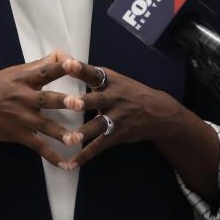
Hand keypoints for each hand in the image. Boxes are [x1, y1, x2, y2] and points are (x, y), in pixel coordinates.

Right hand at [0, 50, 80, 167]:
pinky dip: (52, 157)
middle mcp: (23, 97)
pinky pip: (38, 147)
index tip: (75, 63)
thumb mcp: (12, 72)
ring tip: (77, 139)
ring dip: (61, 133)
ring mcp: (21, 118)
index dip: (59, 67)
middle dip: (63, 101)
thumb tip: (63, 54)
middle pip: (46, 99)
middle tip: (79, 103)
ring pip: (45, 126)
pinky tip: (66, 164)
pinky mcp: (18, 135)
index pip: (44, 71)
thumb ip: (39, 65)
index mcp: (22, 79)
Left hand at [58, 58, 187, 168]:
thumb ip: (87, 72)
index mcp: (109, 81)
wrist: (159, 112)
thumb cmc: (127, 92)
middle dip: (85, 102)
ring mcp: (117, 117)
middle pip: (97, 99)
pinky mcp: (117, 134)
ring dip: (86, 132)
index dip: (81, 69)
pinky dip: (85, 155)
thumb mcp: (113, 78)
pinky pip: (99, 146)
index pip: (93, 72)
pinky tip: (71, 163)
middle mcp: (113, 98)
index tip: (68, 64)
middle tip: (72, 103)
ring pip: (99, 125)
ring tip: (71, 139)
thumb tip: (60, 56)